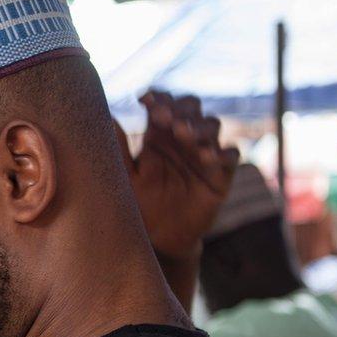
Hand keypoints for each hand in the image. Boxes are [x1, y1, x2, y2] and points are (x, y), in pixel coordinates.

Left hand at [117, 91, 239, 260]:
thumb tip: (106, 117)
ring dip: (198, 126)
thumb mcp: (124, 176)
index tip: (144, 100)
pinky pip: (231, 157)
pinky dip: (224, 152)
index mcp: (158, 134)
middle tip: (162, 116)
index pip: (163, 104)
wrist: (157, 238)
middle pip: (190, 108)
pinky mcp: (220, 176)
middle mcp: (182, 139)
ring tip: (182, 133)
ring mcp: (203, 155)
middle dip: (179, 108)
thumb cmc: (137, 202)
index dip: (158, 98)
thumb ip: (118, 148)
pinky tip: (209, 157)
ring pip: (211, 126)